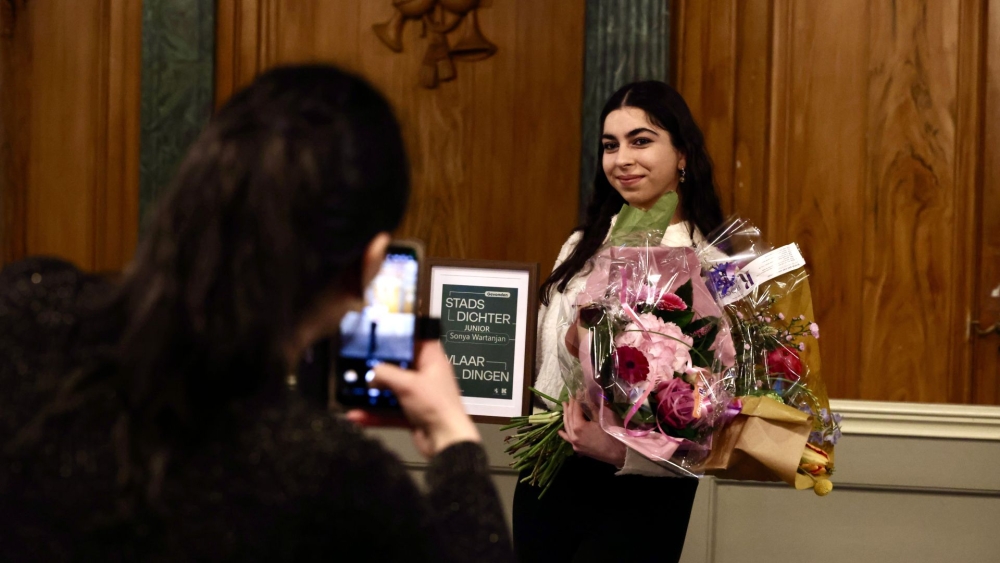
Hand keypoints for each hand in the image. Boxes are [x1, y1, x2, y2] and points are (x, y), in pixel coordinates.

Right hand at [346, 340, 480, 458]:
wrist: (445, 442)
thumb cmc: (436, 406)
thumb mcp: (408, 384)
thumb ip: (385, 374)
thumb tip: (371, 374)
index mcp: (432, 361)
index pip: (419, 340)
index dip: (403, 335)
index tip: (383, 333)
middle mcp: (426, 377)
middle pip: (400, 366)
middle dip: (381, 367)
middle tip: (361, 362)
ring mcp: (418, 396)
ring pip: (392, 390)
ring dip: (374, 393)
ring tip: (354, 389)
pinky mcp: (410, 414)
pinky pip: (388, 411)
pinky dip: (373, 414)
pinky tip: (356, 415)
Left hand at [558, 398, 625, 467]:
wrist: (620, 453)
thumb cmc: (613, 432)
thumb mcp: (603, 416)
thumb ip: (592, 405)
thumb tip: (586, 394)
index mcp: (579, 426)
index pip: (575, 409)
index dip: (576, 399)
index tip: (577, 391)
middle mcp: (574, 435)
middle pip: (569, 417)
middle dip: (570, 406)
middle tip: (570, 397)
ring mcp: (575, 443)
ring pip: (568, 427)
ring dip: (566, 416)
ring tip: (565, 407)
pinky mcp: (578, 449)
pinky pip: (568, 439)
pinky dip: (564, 434)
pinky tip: (560, 431)